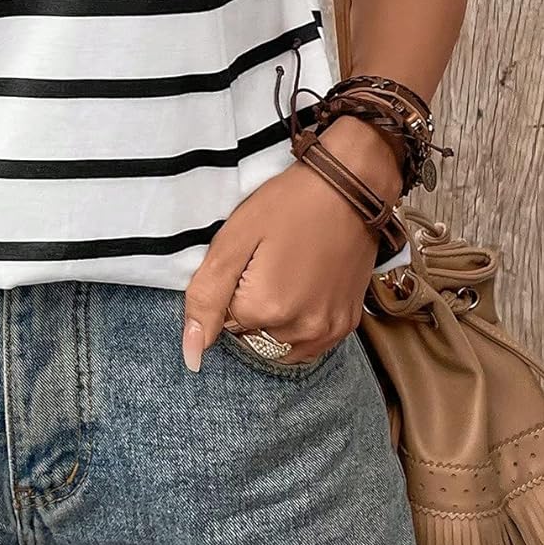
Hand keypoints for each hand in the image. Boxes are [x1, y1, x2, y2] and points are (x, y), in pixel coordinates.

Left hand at [182, 117, 403, 368]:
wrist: (352, 187)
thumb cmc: (288, 204)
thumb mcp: (233, 240)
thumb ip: (205, 298)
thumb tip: (192, 357)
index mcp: (266, 310)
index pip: (224, 322)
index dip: (231, 288)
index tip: (249, 259)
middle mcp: (300, 331)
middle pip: (252, 335)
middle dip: (250, 307)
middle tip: (267, 263)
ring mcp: (328, 331)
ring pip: (279, 343)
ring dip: (274, 319)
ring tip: (285, 273)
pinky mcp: (348, 325)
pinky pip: (309, 342)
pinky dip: (299, 323)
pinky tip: (305, 285)